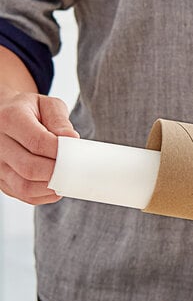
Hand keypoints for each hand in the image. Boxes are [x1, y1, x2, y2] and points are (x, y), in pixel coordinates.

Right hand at [0, 84, 78, 204]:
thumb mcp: (48, 105)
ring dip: (51, 186)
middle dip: (58, 172)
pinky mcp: (1, 181)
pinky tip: (56, 185)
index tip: (77, 155)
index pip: (38, 142)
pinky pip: (24, 195)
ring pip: (24, 186)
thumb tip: (72, 140)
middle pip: (30, 168)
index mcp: (9, 119)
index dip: (61, 153)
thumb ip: (61, 121)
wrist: (5, 116)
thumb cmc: (31, 111)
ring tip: (68, 178)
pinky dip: (44, 195)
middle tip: (76, 170)